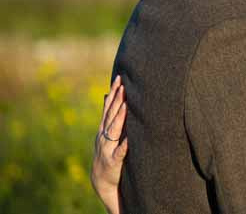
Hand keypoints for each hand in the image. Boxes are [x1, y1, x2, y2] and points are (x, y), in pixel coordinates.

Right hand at [91, 75, 127, 213]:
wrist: (102, 180)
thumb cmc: (108, 152)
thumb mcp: (105, 132)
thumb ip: (108, 114)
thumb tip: (107, 94)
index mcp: (103, 128)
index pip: (108, 106)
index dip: (113, 92)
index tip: (119, 78)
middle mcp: (103, 136)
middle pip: (110, 115)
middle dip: (117, 100)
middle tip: (123, 85)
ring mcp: (107, 148)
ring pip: (113, 130)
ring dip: (119, 117)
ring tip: (125, 104)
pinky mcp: (113, 161)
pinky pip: (120, 152)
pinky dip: (124, 145)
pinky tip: (129, 138)